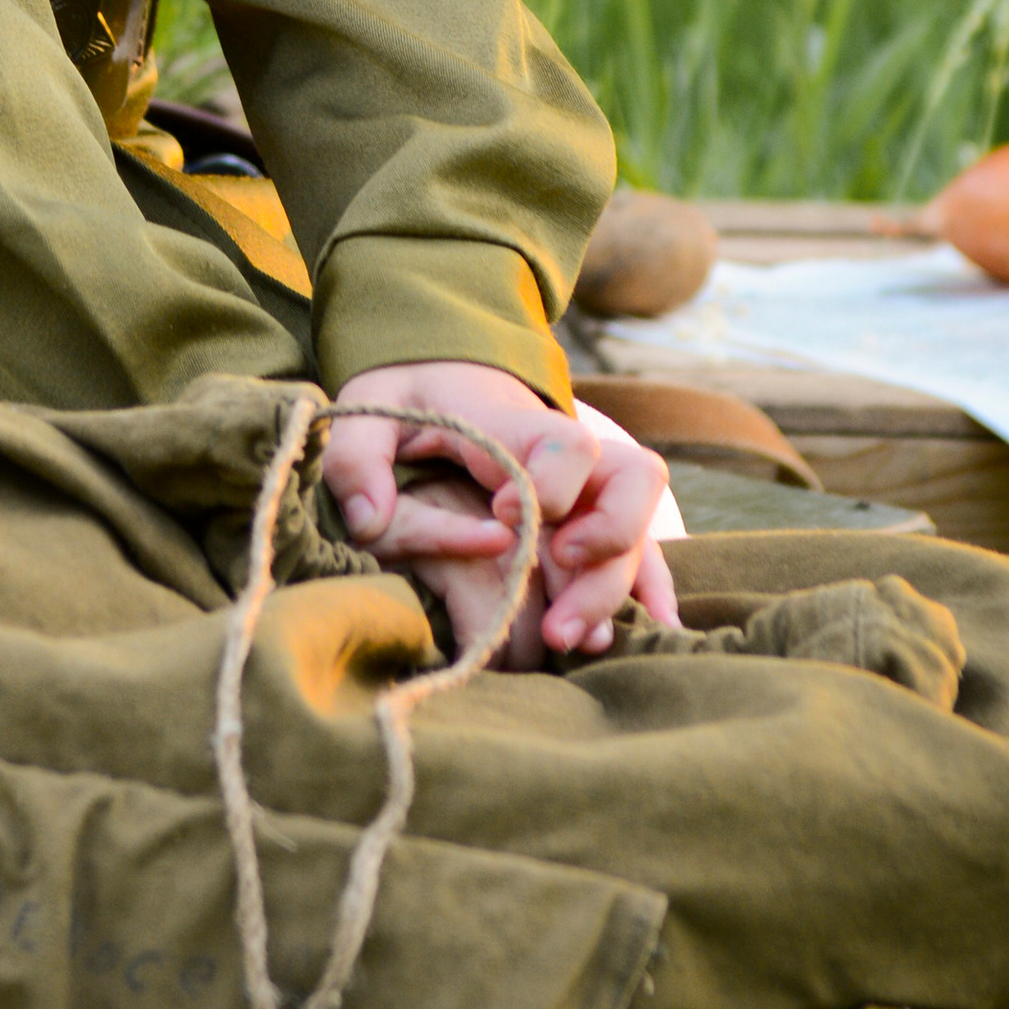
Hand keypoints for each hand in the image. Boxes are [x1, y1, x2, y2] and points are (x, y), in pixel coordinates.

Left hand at [323, 362, 680, 662]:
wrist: (441, 367)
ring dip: (610, 591)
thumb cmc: (409, 391)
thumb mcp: (367, 407)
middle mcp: (570, 454)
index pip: (567, 446)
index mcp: (516, 423)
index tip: (504, 516)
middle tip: (552, 606)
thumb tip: (368, 522)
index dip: (550, 487)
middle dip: (604, 550)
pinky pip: (638, 550)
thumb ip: (358, 458)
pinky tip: (651, 631)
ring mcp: (588, 487)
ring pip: (637, 531)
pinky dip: (648, 590)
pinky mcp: (589, 517)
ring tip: (565, 641)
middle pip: (629, 488)